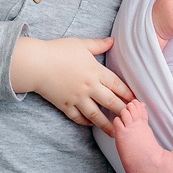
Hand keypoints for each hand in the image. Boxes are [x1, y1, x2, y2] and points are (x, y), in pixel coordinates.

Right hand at [10, 36, 134, 136]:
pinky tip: (91, 123)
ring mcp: (77, 98)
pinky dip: (85, 121)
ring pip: (96, 114)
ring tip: (116, 132)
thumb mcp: (80, 44)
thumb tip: (112, 40)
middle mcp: (89, 87)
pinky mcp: (65, 105)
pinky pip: (78, 117)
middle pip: (111, 102)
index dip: (128, 94)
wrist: (36, 63)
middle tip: (132, 120)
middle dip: (123, 112)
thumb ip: (98, 45)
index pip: (117, 85)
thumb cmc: (58, 51)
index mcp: (95, 71)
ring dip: (107, 124)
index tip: (135, 101)